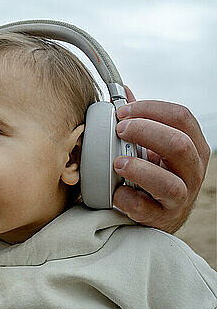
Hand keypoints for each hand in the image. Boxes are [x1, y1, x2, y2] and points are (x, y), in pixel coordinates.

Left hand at [112, 86, 210, 232]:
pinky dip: (126, 199)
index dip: (150, 109)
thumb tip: (123, 91)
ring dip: (138, 169)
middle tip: (119, 130)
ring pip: (168, 183)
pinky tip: (115, 191)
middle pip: (179, 144)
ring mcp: (181, 197)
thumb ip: (140, 120)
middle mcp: (192, 170)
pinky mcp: (162, 218)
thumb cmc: (154, 172)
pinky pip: (146, 209)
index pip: (181, 117)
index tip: (123, 111)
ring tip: (117, 162)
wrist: (158, 215)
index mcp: (192, 146)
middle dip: (145, 132)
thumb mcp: (152, 145)